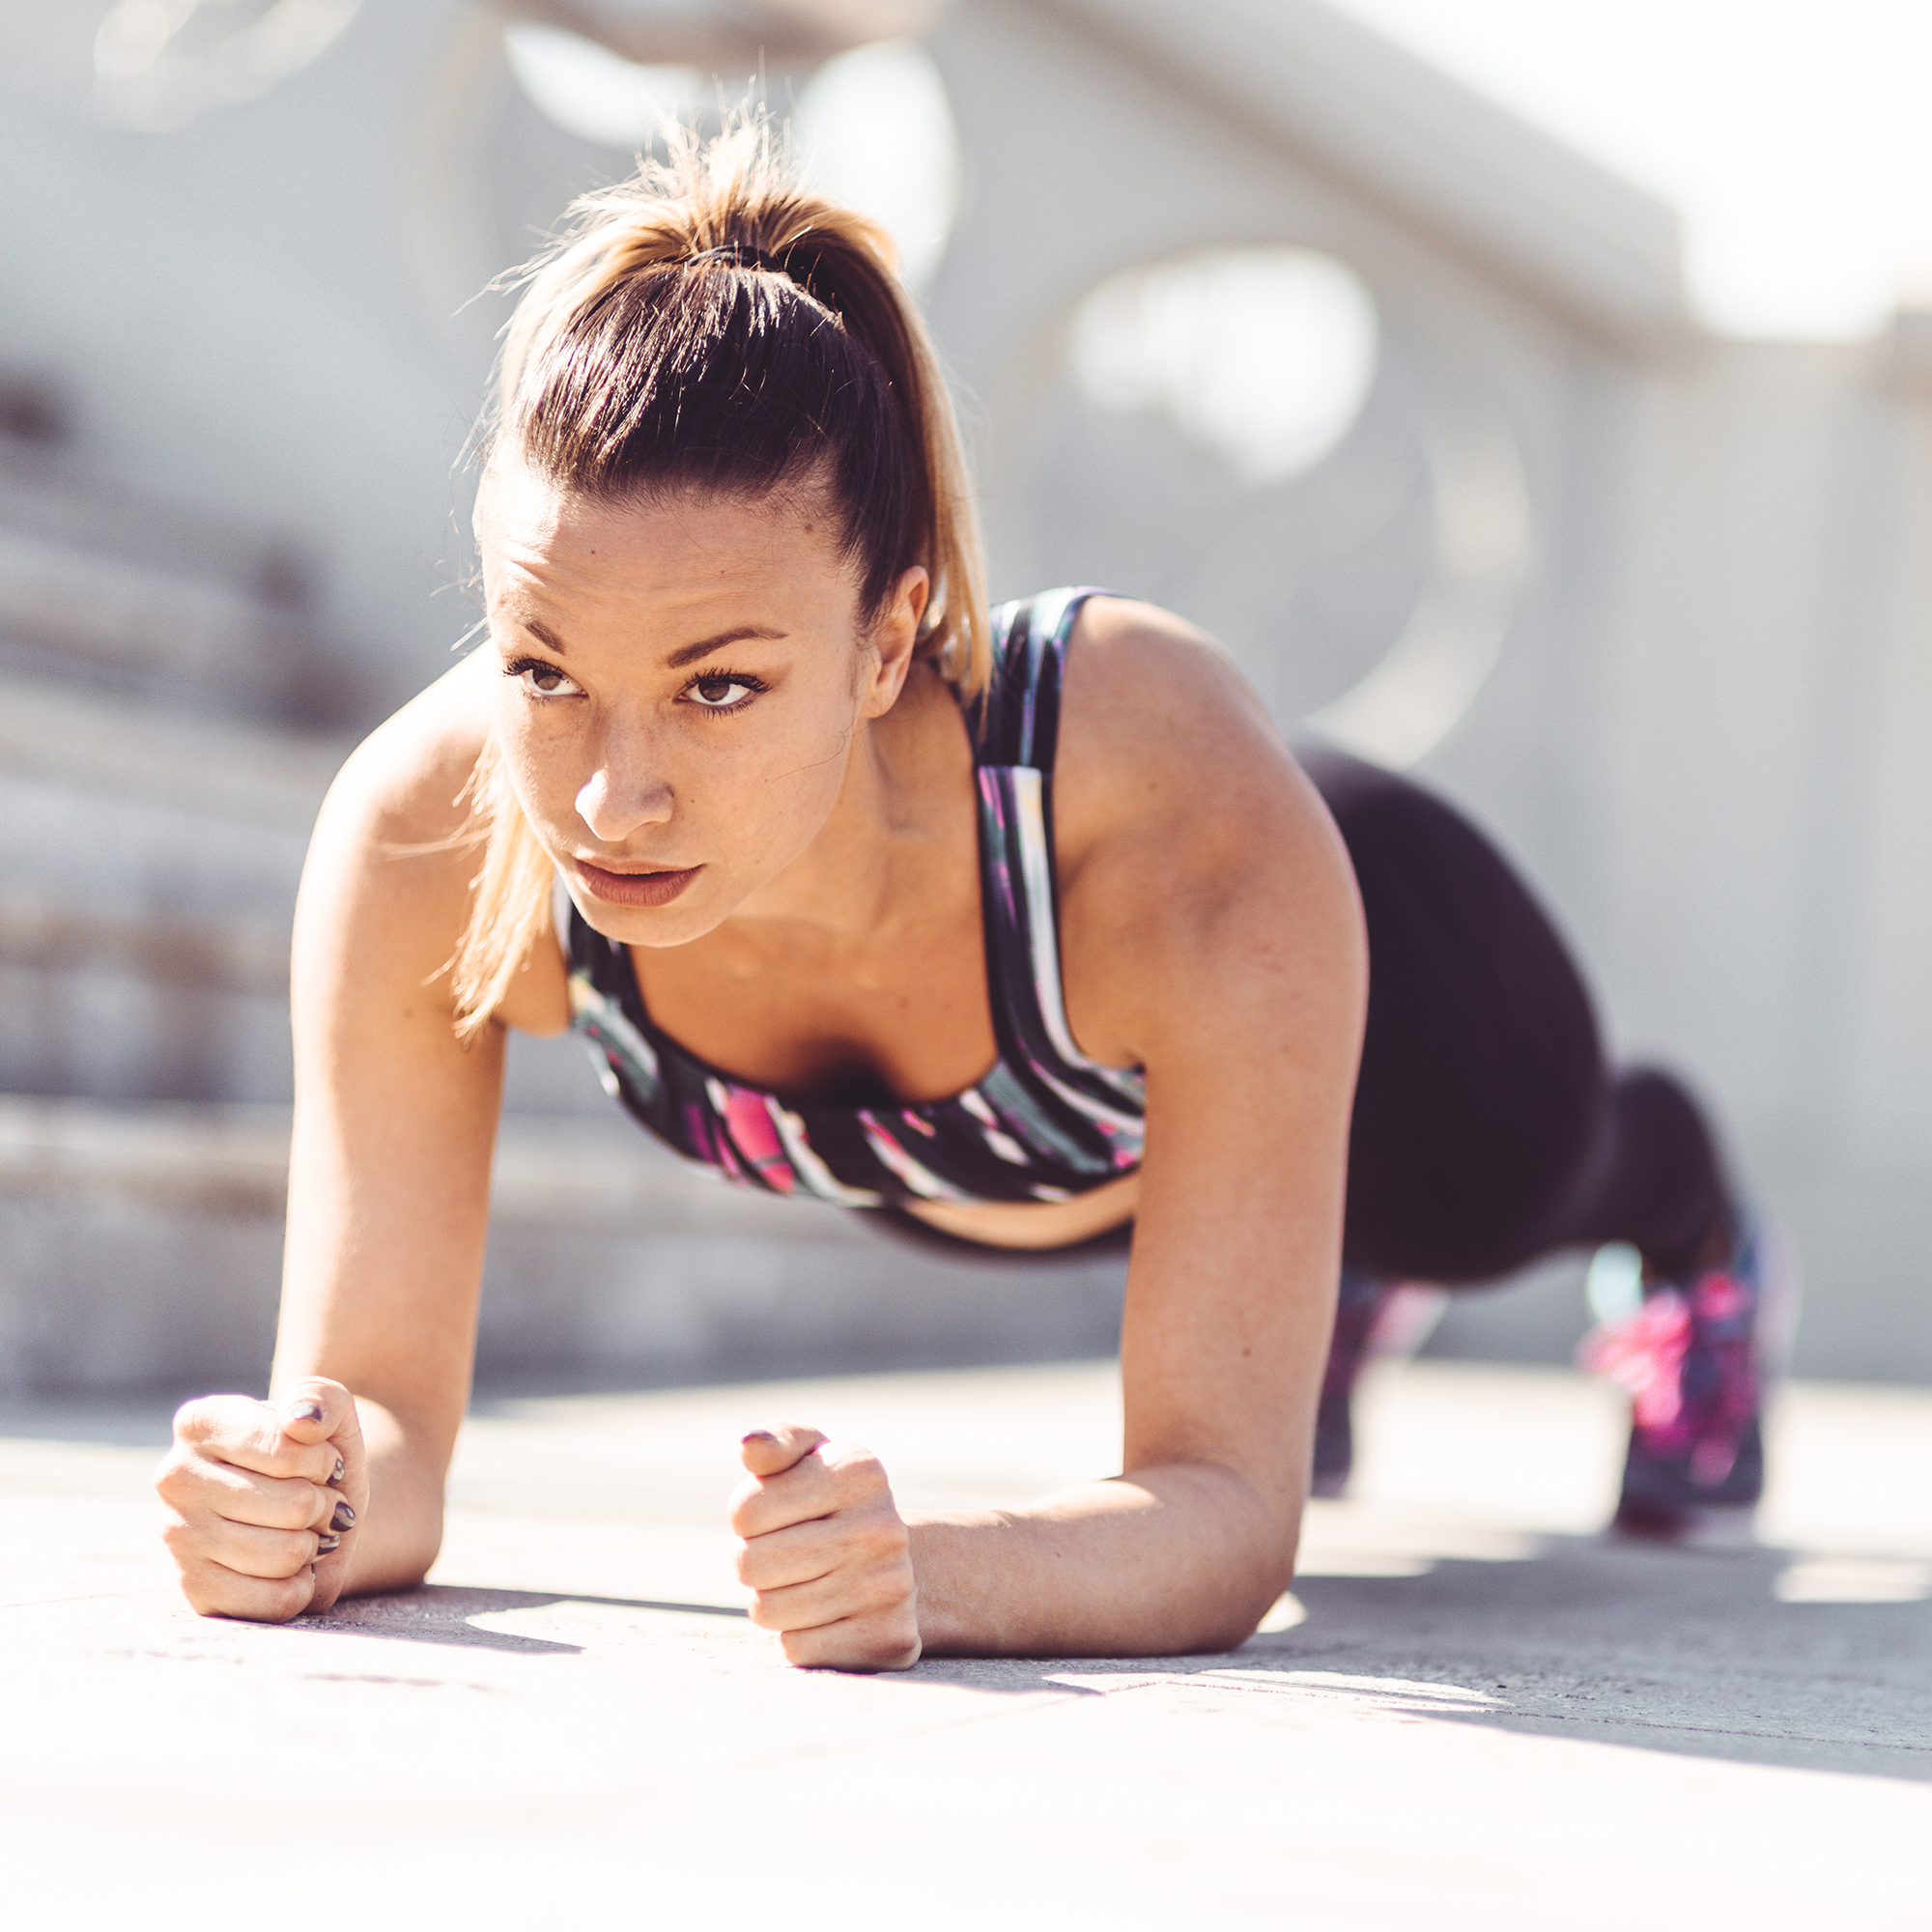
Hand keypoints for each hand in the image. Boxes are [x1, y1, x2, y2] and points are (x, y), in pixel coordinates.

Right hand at [155, 1378, 365, 1620]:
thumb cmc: (320, 1453)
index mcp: (200, 1423)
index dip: (323, 1459)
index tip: (320, 1458)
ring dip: (314, 1543)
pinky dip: (302, 1585)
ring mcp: (178, 1537)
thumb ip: (322, 1398)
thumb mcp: (332, 1411)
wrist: (319, 1506)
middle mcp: (175, 1478)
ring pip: (287, 1555)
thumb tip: (300, 1420)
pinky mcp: (194, 1591)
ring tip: (301, 1529)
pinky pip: (278, 1600)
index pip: (287, 1450)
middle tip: (315, 1499)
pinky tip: (289, 1566)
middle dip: (323, 1504)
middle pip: (294, 1506)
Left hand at [729, 1424, 920, 1671]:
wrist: (901, 1564)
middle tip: (786, 1554)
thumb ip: (776, 1443)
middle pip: (750, 1564)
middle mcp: (882, 1528)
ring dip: (774, 1600)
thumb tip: (749, 1447)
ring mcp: (890, 1587)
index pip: (745, 1511)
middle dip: (754, 1561)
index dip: (748, 1517)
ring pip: (769, 1611)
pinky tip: (828, 1615)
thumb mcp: (810, 1458)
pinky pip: (797, 1649)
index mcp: (859, 1471)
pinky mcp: (889, 1639)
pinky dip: (800, 1636)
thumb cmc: (831, 1504)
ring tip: (807, 1582)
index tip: (778, 1514)